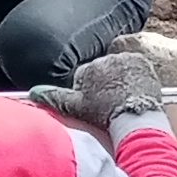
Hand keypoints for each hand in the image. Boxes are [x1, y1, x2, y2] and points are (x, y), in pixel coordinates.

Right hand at [26, 49, 168, 144]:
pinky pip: (136, 66)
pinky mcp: (142, 61)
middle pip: (103, 69)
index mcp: (88, 68)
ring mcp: (125, 58)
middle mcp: (105, 58)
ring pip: (119, 67)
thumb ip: (54, 97)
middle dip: (105, 82)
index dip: (91, 91)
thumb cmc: (103, 115)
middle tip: (111, 102)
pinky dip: (135, 76)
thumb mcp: (75, 107)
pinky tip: (134, 91)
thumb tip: (34, 91)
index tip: (97, 104)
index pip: (86, 75)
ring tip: (124, 98)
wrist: (135, 118)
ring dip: (120, 78)